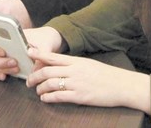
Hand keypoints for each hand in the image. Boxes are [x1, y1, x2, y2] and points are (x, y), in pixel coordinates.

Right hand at [0, 26, 62, 80]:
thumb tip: (35, 69)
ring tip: (16, 68)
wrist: (49, 40)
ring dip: (1, 68)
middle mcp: (2, 44)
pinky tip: (5, 76)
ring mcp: (3, 54)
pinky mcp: (7, 64)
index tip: (3, 51)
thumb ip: (41, 55)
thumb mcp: (45, 45)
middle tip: (14, 62)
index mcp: (7, 34)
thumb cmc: (44, 39)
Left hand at [26, 48, 150, 112]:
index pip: (54, 56)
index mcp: (77, 61)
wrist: (122, 85)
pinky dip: (49, 97)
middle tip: (29, 81)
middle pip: (48, 71)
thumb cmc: (107, 75)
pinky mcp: (80, 96)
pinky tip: (45, 98)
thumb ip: (74, 64)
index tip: (28, 53)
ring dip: (40, 88)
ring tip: (37, 91)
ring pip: (51, 84)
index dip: (39, 54)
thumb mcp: (89, 64)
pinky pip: (59, 96)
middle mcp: (75, 70)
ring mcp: (77, 83)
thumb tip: (59, 65)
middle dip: (35, 76)